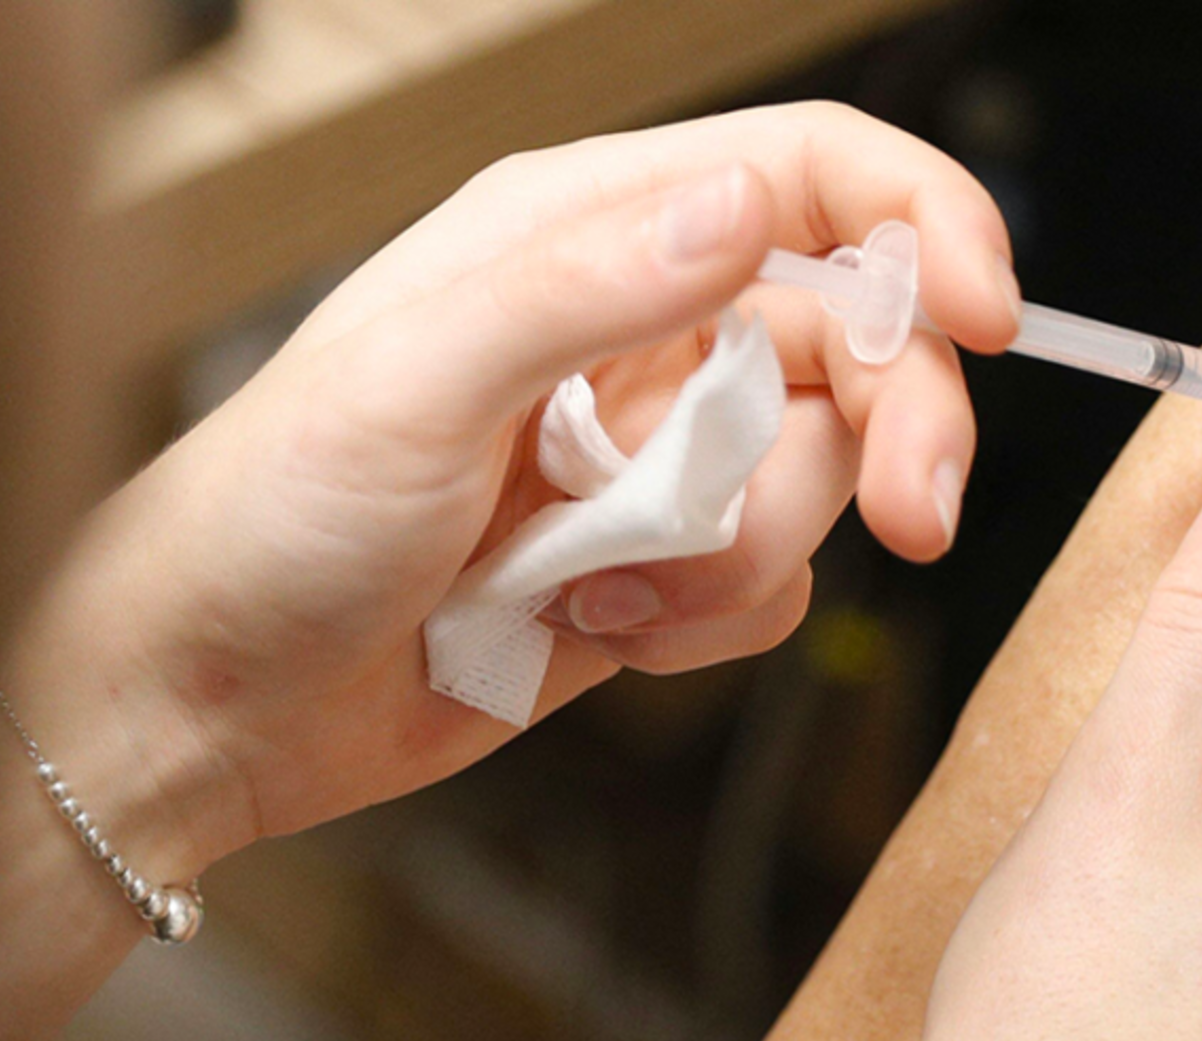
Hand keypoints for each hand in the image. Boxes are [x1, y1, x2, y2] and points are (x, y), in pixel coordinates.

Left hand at [8, 104, 1019, 876]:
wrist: (211, 704)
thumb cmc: (265, 522)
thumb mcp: (415, 381)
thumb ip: (591, 283)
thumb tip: (751, 203)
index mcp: (579, 233)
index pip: (808, 177)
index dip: (923, 227)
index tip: (989, 318)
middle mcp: (630, 331)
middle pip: (853, 340)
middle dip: (897, 428)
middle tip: (919, 521)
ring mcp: (646, 459)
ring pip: (817, 480)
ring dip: (747, 554)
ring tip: (609, 591)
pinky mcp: (650, 572)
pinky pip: (770, 588)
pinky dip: (712, 624)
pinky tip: (599, 633)